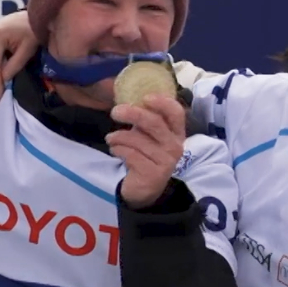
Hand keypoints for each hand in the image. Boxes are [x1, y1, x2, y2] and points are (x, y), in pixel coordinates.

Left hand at [107, 93, 186, 207]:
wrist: (145, 189)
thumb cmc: (145, 155)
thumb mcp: (148, 135)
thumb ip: (145, 119)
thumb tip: (128, 98)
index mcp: (176, 133)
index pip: (176, 113)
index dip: (162, 102)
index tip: (145, 97)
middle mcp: (175, 146)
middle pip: (154, 123)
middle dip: (133, 114)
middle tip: (115, 112)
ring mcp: (166, 162)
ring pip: (138, 140)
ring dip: (119, 136)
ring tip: (110, 138)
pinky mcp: (153, 174)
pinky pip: (131, 155)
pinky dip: (118, 149)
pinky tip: (115, 150)